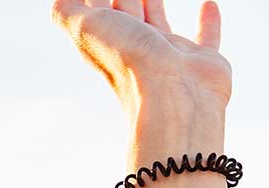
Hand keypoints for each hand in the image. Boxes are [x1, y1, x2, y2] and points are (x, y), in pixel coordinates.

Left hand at [51, 0, 230, 113]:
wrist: (174, 97)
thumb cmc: (129, 61)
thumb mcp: (85, 28)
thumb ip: (66, 12)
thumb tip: (60, 0)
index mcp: (106, 42)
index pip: (96, 12)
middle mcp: (134, 48)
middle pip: (125, 15)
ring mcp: (167, 55)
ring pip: (158, 23)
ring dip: (154, 4)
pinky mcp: (200, 61)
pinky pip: (206, 36)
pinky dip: (208, 21)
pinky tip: (208, 4)